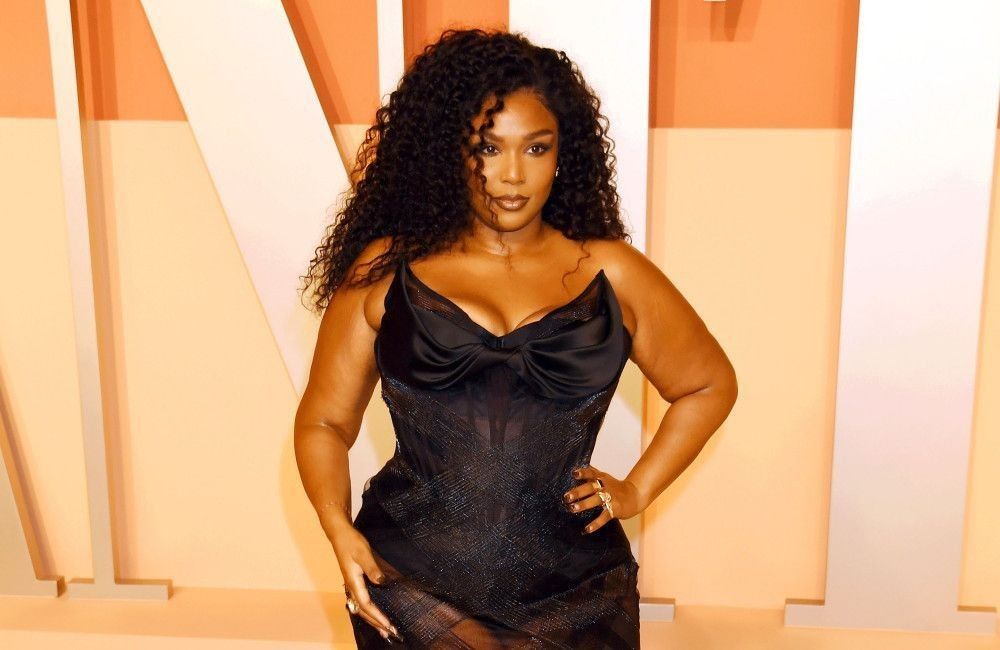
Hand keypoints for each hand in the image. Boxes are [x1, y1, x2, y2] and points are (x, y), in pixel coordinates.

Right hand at [330, 523, 404, 642]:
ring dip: (372, 619)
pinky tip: (375, 612)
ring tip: (383, 629)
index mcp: (353, 582)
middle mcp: (351, 587)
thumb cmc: (351, 542)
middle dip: (376, 623)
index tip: (388, 625)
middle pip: (363, 611)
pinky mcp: (354, 581)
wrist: (340, 534)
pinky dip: (369, 610)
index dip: (377, 616)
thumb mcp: (363, 553)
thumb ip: (372, 568)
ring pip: (361, 607)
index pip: (366, 605)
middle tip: (389, 633)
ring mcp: (352, 585)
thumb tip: (381, 582)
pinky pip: (362, 601)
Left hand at [562, 464, 643, 534]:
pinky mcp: (615, 510)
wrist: (635, 495)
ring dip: (584, 504)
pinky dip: (595, 524)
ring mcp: (610, 498)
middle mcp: (605, 487)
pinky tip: (587, 529)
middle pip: (591, 487)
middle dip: (578, 492)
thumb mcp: (604, 478)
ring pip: (596, 500)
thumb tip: (573, 470)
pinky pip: (604, 517)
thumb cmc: (615, 487)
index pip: (591, 473)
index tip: (574, 474)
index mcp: (601, 478)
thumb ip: (591, 474)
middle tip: (566, 497)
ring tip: (573, 508)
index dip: (583, 473)